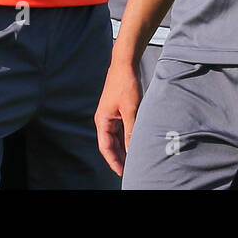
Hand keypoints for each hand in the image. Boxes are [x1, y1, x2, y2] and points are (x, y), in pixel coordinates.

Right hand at [95, 56, 142, 175]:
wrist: (125, 64)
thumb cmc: (125, 84)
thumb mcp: (131, 110)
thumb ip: (131, 131)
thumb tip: (132, 150)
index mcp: (102, 120)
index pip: (106, 147)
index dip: (113, 161)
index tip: (122, 173)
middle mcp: (104, 119)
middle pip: (110, 144)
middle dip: (119, 157)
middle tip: (131, 169)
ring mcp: (111, 115)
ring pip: (116, 137)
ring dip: (123, 148)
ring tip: (134, 159)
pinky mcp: (118, 111)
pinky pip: (121, 129)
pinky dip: (127, 137)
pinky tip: (135, 143)